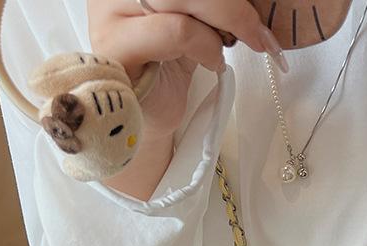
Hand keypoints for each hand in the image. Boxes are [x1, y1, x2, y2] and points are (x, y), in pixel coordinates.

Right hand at [87, 0, 285, 140]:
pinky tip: (211, 62)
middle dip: (231, 6)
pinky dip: (206, 46)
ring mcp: (108, 11)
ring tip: (220, 50)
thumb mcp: (191, 22)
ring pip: (181, 1)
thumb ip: (206, 5)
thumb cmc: (166, 68)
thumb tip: (248, 2)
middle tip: (258, 33)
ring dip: (217, 28)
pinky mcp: (117, 45)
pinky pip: (178, 31)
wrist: (149, 114)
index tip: (255, 16)